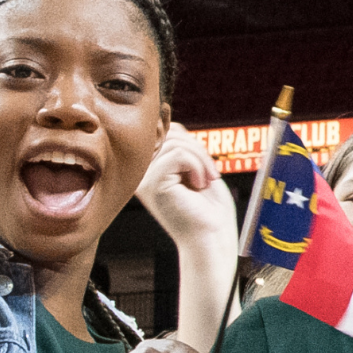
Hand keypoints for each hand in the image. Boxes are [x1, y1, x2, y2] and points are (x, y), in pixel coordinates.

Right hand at [136, 125, 233, 248]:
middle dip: (198, 149)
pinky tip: (199, 185)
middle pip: (171, 134)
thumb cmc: (208, 208)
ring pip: (176, 143)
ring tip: (206, 181)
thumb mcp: (194, 166)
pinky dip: (198, 165)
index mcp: (148, 168)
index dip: (189, 140)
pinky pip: (179, 155)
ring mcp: (144, 179)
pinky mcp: (153, 184)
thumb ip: (178, 144)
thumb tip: (165, 115)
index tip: (203, 165)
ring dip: (202, 159)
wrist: (212, 237)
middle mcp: (140, 173)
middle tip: (210, 174)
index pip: (165, 131)